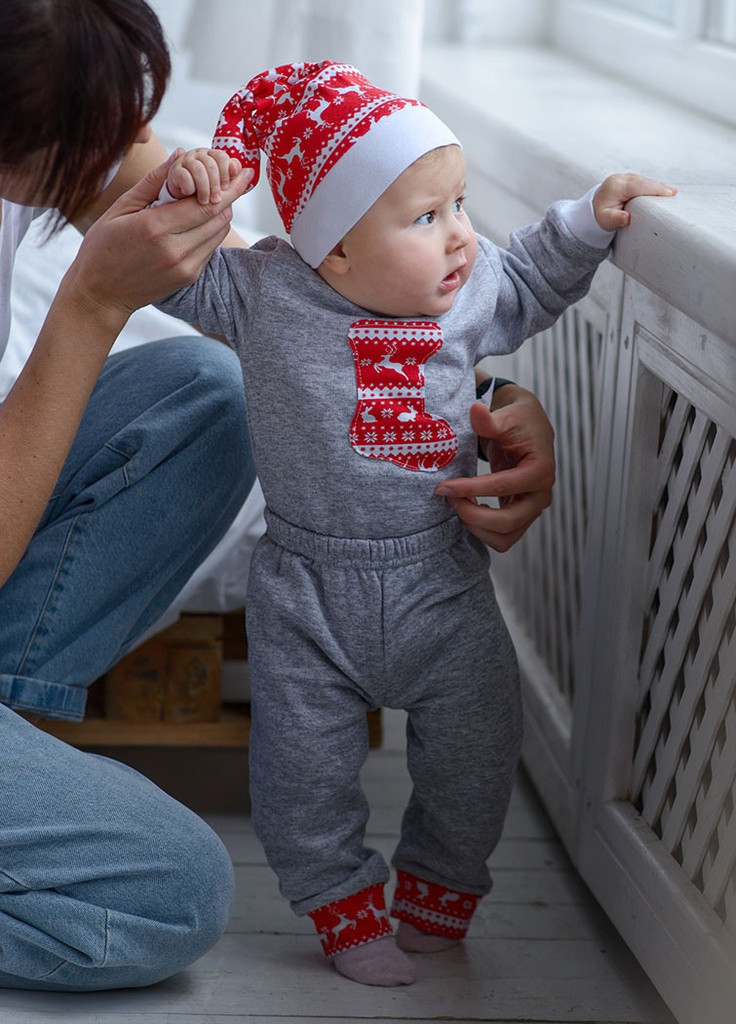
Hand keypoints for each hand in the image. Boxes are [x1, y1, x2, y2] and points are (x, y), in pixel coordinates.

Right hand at [63, 151, 251, 328]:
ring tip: (211, 198)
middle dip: (228, 196)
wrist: (101, 294)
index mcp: (156, 228)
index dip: (229, 187)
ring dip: (220, 213)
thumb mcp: (121, 208)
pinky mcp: (189, 277)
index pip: (206, 203)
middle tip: (231, 180)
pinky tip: (197, 222)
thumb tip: (179, 155)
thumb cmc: (103, 247)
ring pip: (219, 233)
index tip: (242, 172)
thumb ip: (153, 182)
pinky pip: (210, 247)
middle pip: (219, 217)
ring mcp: (186, 267)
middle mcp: (176, 250)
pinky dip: (210, 231)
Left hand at [435, 383, 554, 551]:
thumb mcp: (505, 416)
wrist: (527, 430)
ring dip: (476, 527)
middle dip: (472, 515)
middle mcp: (541, 495)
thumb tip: (476, 411)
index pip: (503, 487)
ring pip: (504, 537)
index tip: (444, 487)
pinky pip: (502, 537)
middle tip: (448, 499)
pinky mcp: (522, 516)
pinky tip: (468, 509)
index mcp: (541, 470)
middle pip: (507, 522)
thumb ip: (489, 419)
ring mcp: (532, 509)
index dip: (470, 489)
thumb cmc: (517, 422)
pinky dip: (482, 530)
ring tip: (457, 505)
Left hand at [593, 173, 676, 230]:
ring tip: (671, 192)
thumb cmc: (600, 215)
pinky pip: (642, 181)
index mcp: (615, 187)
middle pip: (643, 181)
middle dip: (658, 186)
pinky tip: (662, 190)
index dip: (653, 188)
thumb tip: (627, 218)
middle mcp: (620, 179)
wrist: (593, 208)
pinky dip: (651, 185)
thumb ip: (615, 219)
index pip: (637, 186)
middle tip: (673, 193)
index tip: (667, 193)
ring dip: (657, 185)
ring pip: (644, 180)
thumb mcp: (605, 220)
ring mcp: (624, 177)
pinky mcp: (628, 179)